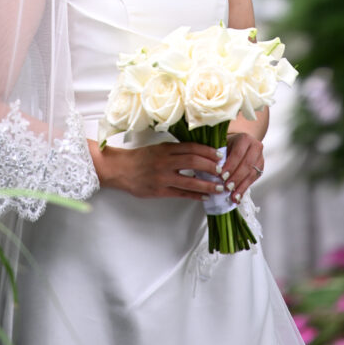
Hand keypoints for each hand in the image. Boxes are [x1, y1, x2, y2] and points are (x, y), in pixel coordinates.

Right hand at [96, 141, 224, 199]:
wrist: (120, 169)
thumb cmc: (140, 158)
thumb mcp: (158, 148)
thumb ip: (175, 151)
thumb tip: (198, 154)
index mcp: (166, 148)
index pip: (192, 147)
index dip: (208, 151)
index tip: (219, 155)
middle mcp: (166, 161)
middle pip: (194, 162)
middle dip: (211, 167)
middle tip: (223, 171)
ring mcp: (163, 177)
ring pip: (190, 181)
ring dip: (207, 184)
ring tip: (219, 187)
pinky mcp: (159, 190)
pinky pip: (181, 194)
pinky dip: (195, 195)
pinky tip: (204, 196)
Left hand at [221, 130, 264, 204]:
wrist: (241, 144)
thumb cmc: (228, 145)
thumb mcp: (224, 145)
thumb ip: (219, 156)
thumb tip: (210, 171)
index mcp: (245, 139)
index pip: (238, 153)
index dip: (230, 166)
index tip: (222, 176)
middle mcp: (256, 147)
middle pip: (247, 164)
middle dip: (236, 177)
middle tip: (227, 187)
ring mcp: (260, 158)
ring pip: (251, 174)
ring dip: (241, 186)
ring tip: (232, 196)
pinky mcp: (261, 169)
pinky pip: (253, 181)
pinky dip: (244, 189)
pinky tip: (237, 197)